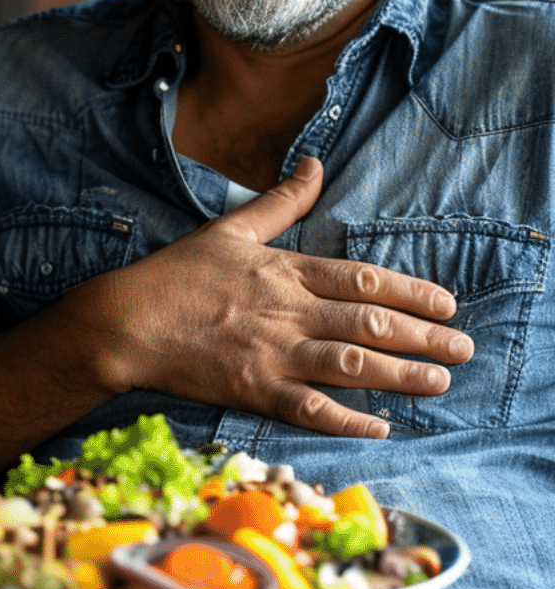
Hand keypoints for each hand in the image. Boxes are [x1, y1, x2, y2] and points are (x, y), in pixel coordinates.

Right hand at [74, 156, 472, 437]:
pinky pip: (310, 407)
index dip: (412, 292)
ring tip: (438, 382)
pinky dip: (348, 418)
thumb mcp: (229, 229)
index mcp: (284, 272)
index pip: (364, 280)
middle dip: (424, 337)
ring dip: (403, 376)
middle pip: (371, 324)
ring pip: (353, 365)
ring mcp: (272, 353)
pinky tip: (379, 424)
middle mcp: (287, 312)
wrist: (125, 322)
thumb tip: (315, 164)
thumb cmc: (174, 275)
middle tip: (464, 348)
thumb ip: (280, 201)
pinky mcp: (253, 389)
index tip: (446, 303)